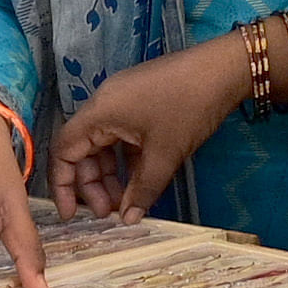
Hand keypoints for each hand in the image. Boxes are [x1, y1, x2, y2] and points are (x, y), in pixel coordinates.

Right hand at [53, 43, 238, 222]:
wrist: (224, 69)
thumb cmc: (189, 107)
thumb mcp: (165, 155)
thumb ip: (143, 190)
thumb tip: (128, 218)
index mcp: (99, 112)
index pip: (63, 151)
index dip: (62, 185)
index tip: (72, 213)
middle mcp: (104, 104)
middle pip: (82, 150)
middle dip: (93, 185)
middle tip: (110, 212)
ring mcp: (122, 102)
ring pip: (104, 146)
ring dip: (111, 175)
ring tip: (127, 202)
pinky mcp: (139, 102)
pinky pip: (122, 137)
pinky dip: (127, 161)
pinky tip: (141, 182)